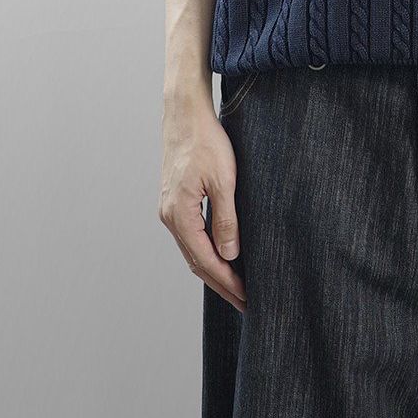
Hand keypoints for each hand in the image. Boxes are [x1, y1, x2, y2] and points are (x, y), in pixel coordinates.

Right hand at [158, 85, 245, 312]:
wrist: (185, 114)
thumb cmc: (206, 141)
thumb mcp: (224, 180)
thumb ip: (227, 219)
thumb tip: (230, 255)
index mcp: (179, 216)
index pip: (206, 261)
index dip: (228, 282)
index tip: (248, 298)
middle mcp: (170, 217)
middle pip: (197, 263)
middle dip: (222, 285)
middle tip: (246, 303)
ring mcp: (170, 210)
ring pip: (193, 251)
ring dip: (214, 271)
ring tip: (237, 287)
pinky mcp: (175, 201)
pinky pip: (191, 236)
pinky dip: (206, 252)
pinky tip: (222, 256)